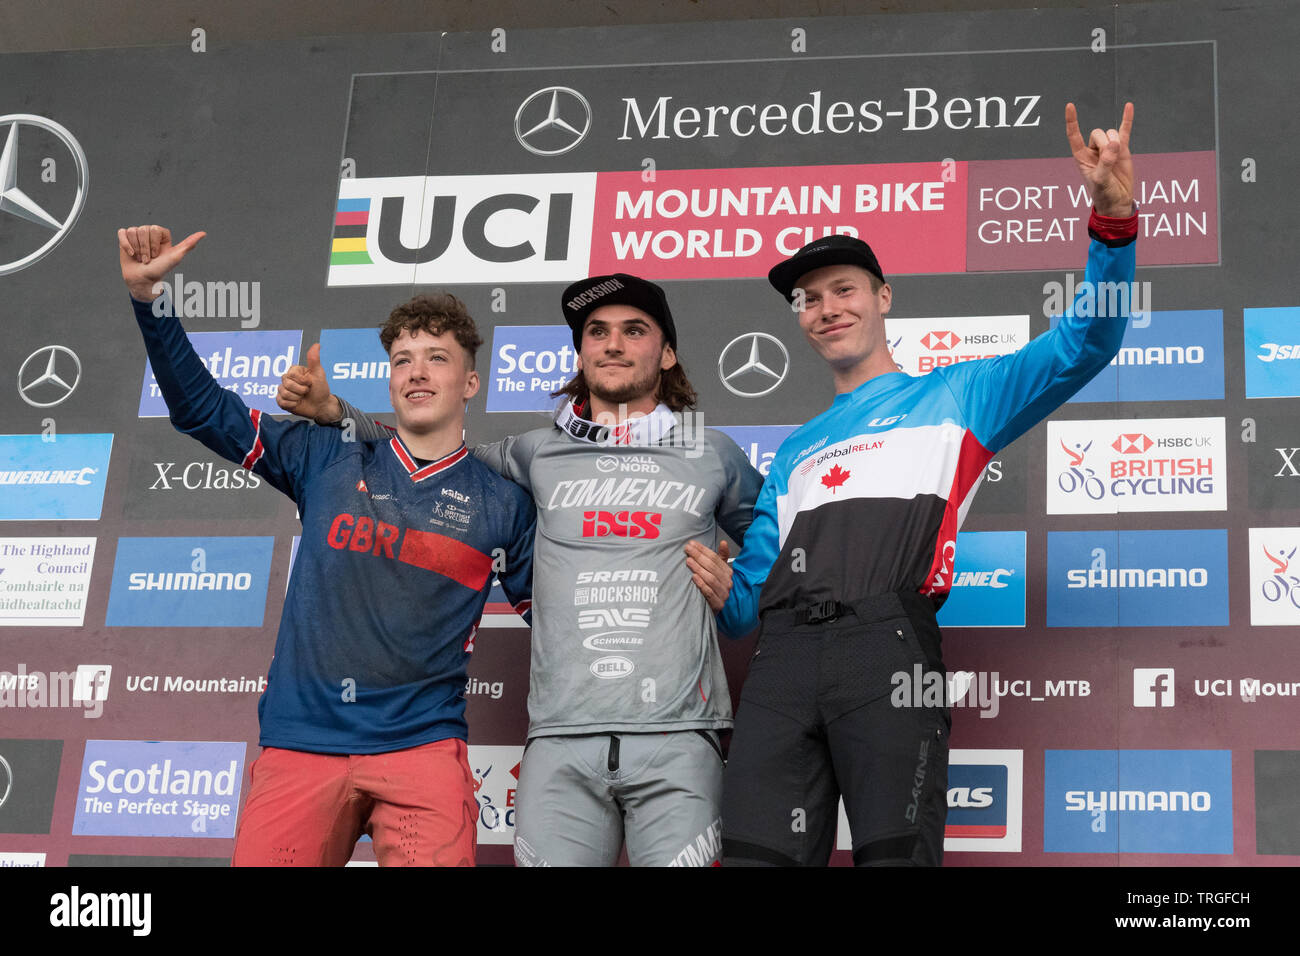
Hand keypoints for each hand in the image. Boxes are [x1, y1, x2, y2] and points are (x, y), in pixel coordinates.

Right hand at [118, 225, 204, 300]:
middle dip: (145, 248)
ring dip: (136, 249)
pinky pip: (122, 233)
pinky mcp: (124, 237)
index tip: (158, 256)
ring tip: (140, 258)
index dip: (155, 244)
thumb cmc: (160, 269)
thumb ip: (188, 244)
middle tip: (148, 259)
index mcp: (161, 234)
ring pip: (133, 232)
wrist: (143, 280)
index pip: (155, 229)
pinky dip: (125, 245)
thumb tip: (204, 233)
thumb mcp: (175, 257)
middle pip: (143, 230)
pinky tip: (131, 254)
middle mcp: (149, 232)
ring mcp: (136, 234)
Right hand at [277, 343, 341, 422]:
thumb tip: (317, 344)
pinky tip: (297, 403)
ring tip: (302, 397)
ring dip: (297, 397)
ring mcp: (283, 390)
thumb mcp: (319, 373)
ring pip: (284, 393)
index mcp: (294, 371)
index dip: (303, 381)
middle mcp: (287, 379)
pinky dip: (292, 404)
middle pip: (286, 383)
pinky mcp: (281, 401)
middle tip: (307, 391)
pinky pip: (281, 402)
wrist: (321, 406)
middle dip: (300, 390)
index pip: (291, 374)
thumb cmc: (321, 389)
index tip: (310, 382)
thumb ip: (314, 359)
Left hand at [685, 539, 732, 613]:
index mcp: (727, 572)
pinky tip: (694, 577)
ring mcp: (723, 594)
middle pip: (712, 566)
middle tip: (688, 550)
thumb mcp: (718, 572)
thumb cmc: (715, 588)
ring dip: (698, 568)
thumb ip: (720, 557)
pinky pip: (709, 592)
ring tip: (689, 561)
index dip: (703, 550)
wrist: (714, 609)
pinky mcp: (718, 604)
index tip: (692, 544)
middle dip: (698, 556)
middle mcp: (727, 582)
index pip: (715, 558)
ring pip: (711, 578)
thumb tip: (723, 542)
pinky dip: (701, 584)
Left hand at [1065, 101, 1134, 217]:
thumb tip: (1113, 144)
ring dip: (1115, 142)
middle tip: (1108, 159)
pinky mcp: (1122, 148)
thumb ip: (1105, 163)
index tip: (1069, 106)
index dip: (1072, 121)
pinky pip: (1124, 130)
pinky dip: (1127, 119)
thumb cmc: (1104, 193)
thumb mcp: (1101, 181)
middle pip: (1098, 133)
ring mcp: (1108, 148)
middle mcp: (1093, 150)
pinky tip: (1129, 106)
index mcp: (1081, 157)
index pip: (1074, 135)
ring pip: (1111, 133)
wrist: (1118, 200)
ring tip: (1116, 159)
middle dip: (1104, 143)